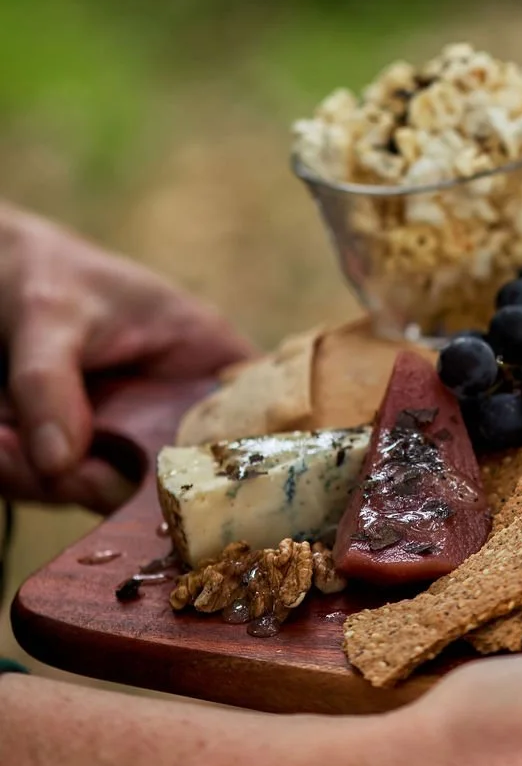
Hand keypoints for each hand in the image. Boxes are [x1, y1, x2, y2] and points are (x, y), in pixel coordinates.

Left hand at [0, 204, 254, 511]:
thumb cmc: (42, 272)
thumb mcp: (50, 316)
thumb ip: (52, 385)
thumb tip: (60, 464)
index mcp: (203, 358)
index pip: (254, 420)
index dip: (240, 462)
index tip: (185, 484)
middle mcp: (174, 408)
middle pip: (172, 479)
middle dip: (101, 480)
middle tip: (47, 468)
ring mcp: (127, 437)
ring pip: (105, 492)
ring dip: (45, 478)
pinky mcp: (79, 455)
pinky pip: (58, 486)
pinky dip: (21, 473)